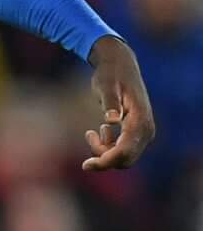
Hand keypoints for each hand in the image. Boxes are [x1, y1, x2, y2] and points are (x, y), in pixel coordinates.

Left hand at [82, 35, 156, 171]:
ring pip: (123, 156)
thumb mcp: (106, 85)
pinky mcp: (136, 132)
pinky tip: (97, 130)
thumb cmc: (110, 74)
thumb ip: (109, 102)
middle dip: (104, 160)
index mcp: (140, 119)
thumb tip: (112, 120)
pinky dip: (107, 146)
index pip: (126, 150)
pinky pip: (122, 150)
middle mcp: (146, 129)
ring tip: (91, 132)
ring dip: (104, 151)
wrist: (120, 65)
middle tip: (85, 151)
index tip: (85, 165)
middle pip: (126, 159)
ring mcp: (143, 132)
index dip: (106, 161)